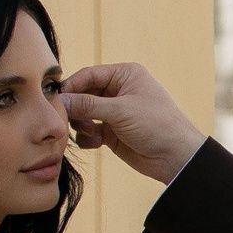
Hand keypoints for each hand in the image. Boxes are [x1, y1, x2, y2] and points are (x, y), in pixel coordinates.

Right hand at [60, 61, 207, 184]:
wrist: (176, 157)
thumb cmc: (157, 125)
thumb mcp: (121, 111)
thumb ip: (88, 105)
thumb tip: (60, 100)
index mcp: (125, 75)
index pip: (88, 75)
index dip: (71, 86)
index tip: (56, 99)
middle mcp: (118, 90)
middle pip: (83, 94)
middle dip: (75, 108)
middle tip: (67, 120)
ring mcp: (114, 112)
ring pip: (83, 114)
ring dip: (81, 124)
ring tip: (91, 133)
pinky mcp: (111, 132)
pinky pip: (88, 131)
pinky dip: (87, 137)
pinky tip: (96, 143)